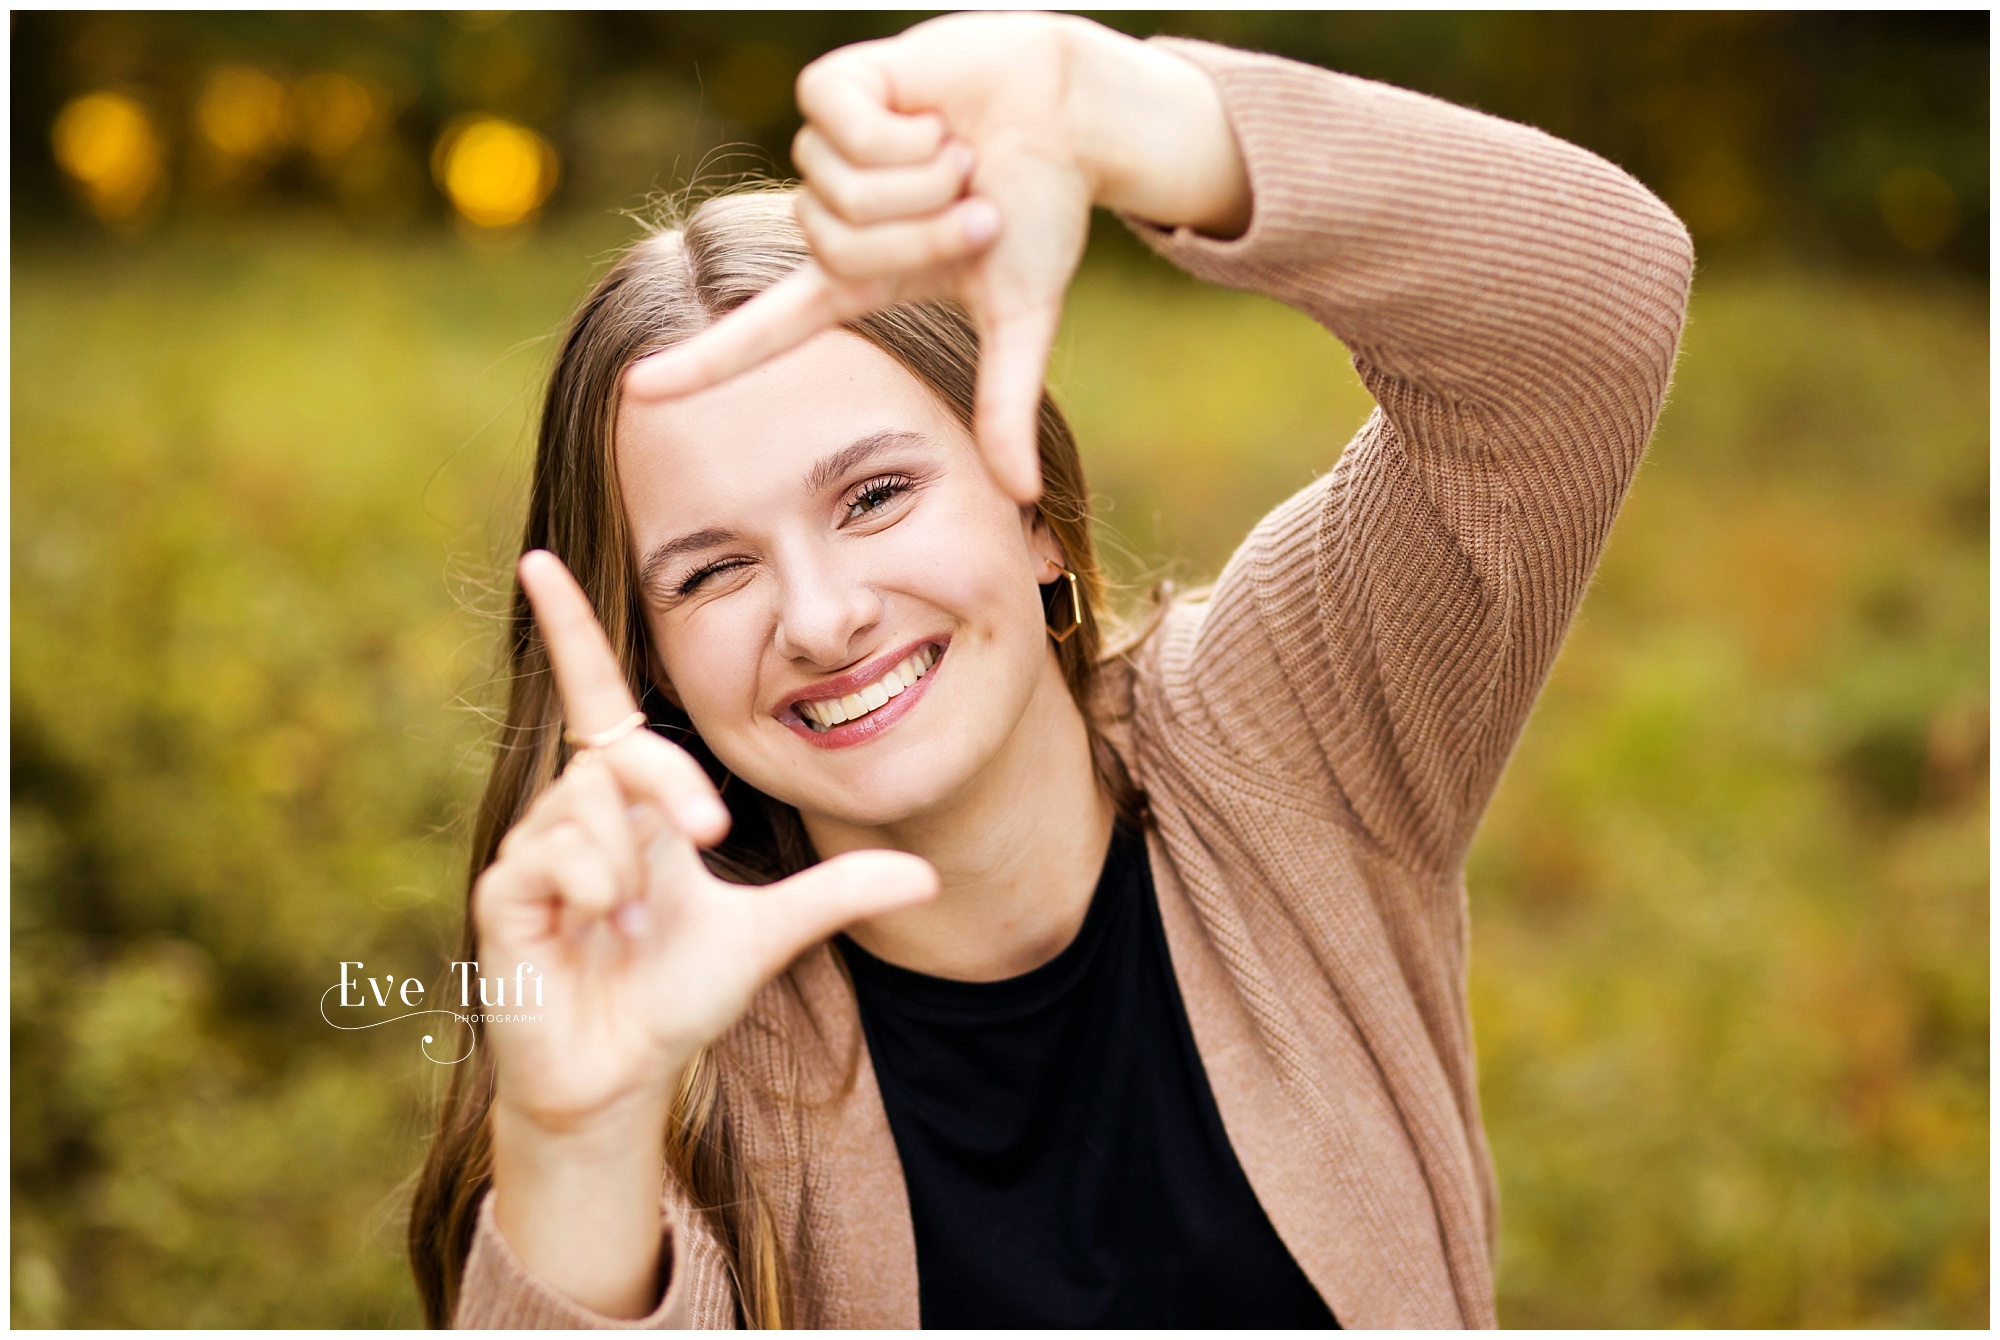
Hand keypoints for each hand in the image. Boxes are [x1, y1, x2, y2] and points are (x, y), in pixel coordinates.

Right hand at [478, 550, 938, 1131]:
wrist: (623, 1076)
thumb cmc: (678, 996)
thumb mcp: (770, 935)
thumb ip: (839, 894)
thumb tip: (928, 877)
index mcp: (630, 806)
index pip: (596, 699)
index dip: (572, 631)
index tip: (541, 560)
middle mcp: (577, 814)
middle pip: (621, 755)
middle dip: (671, 789)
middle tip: (710, 837)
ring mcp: (534, 853)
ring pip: (586, 808)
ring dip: (631, 866)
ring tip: (634, 922)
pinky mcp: (503, 895)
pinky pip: (550, 857)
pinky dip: (593, 889)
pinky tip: (600, 929)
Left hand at [623, 13, 1248, 503]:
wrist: (1069, 111)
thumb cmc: (1042, 208)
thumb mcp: (1018, 315)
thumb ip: (1004, 402)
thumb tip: (1021, 493)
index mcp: (856, 279)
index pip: (763, 333)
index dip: (701, 365)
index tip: (636, 390)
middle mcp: (827, 217)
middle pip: (833, 248)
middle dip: (925, 230)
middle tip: (977, 203)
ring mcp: (825, 149)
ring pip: (841, 191)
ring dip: (925, 178)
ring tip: (961, 154)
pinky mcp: (833, 88)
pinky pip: (843, 127)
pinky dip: (909, 129)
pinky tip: (936, 111)